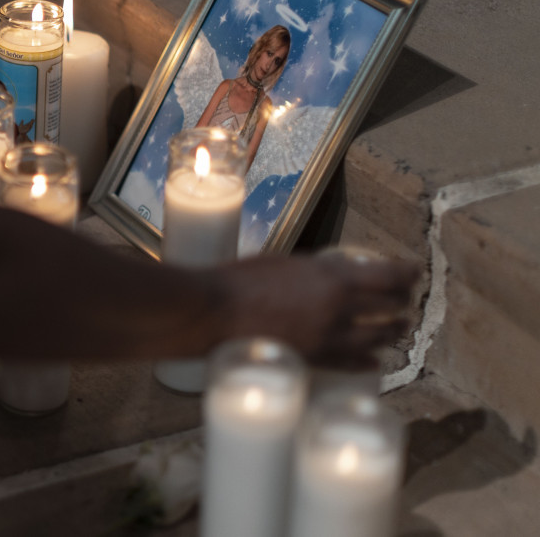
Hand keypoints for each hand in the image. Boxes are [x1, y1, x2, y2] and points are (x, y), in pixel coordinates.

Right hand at [213, 253, 418, 364]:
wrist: (214, 313)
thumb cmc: (240, 280)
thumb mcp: (285, 262)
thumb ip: (316, 271)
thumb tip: (334, 277)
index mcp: (332, 278)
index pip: (388, 276)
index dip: (407, 273)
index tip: (413, 272)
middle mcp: (339, 310)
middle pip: (389, 308)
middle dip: (402, 303)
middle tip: (404, 300)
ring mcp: (328, 339)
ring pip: (377, 338)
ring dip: (392, 332)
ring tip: (398, 329)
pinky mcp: (313, 360)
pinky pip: (351, 363)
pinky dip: (367, 361)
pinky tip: (374, 362)